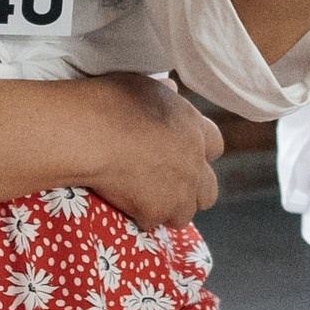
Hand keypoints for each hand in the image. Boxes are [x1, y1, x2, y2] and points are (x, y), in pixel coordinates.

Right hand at [84, 74, 224, 228]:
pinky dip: (138, 217)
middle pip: (208, 190)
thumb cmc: (114, 102)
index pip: (215, 146)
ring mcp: (179, 190)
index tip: (180, 155)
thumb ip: (164, 95)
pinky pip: (152, 223)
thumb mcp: (146, 86)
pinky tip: (122, 207)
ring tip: (143, 203)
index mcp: (194, 128)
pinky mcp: (157, 210)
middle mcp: (195, 162)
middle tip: (165, 188)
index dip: (199, 153)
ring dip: (167, 210)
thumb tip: (171, 90)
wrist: (93, 133)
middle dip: (191, 192)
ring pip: (184, 213)